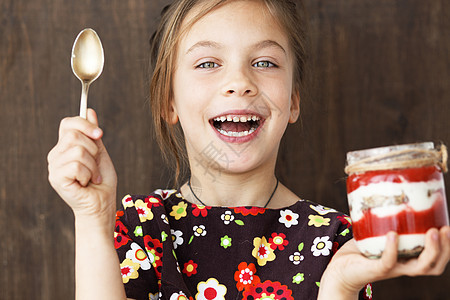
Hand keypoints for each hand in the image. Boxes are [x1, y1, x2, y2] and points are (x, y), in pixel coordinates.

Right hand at [48, 109, 116, 223]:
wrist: (102, 205)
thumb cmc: (102, 182)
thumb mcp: (100, 153)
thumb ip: (93, 134)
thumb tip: (89, 111)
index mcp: (65, 147)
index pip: (68, 123)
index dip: (85, 124)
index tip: (100, 134)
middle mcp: (56, 155)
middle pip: (74, 135)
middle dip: (93, 150)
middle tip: (95, 166)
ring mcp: (54, 167)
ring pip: (78, 150)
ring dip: (93, 165)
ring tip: (92, 176)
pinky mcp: (56, 178)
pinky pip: (76, 165)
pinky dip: (88, 174)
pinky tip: (87, 183)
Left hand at [319, 226, 449, 298]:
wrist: (339, 268)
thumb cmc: (360, 249)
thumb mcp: (376, 232)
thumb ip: (384, 216)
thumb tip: (386, 185)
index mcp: (408, 258)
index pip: (436, 257)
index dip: (447, 245)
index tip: (448, 226)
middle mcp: (404, 266)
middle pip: (434, 265)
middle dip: (445, 248)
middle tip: (445, 229)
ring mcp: (391, 269)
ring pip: (419, 267)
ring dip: (430, 251)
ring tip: (432, 231)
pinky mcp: (375, 269)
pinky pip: (388, 262)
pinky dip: (392, 249)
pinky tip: (393, 234)